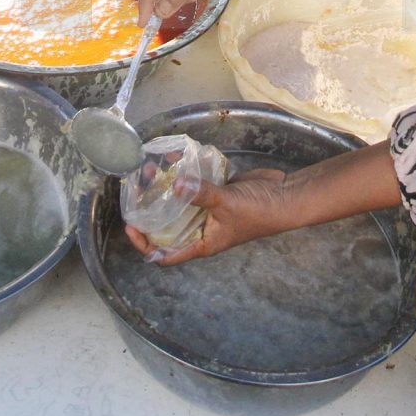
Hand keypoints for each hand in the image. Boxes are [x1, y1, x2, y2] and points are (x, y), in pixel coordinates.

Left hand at [124, 168, 292, 264]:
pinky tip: (175, 160)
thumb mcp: (227, 204)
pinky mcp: (216, 193)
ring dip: (166, 189)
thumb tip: (175, 185)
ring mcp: (209, 211)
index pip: (166, 254)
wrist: (285, 196)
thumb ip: (200, 194)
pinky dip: (184, 176)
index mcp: (202, 243)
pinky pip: (194, 187)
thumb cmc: (259, 212)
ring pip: (180, 203)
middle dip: (152, 210)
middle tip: (139, 188)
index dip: (145, 245)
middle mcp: (202, 229)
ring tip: (153, 169)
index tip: (130, 228)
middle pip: (168, 226)